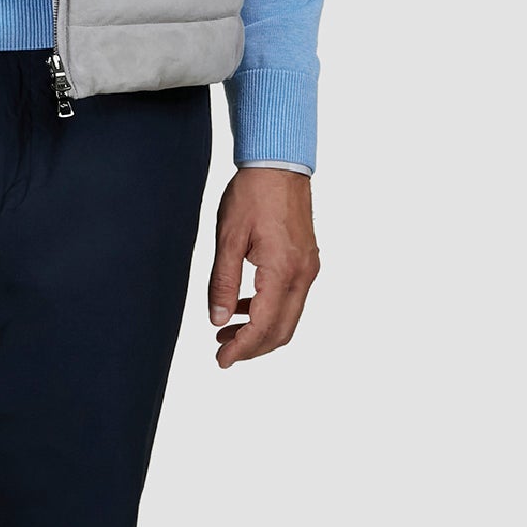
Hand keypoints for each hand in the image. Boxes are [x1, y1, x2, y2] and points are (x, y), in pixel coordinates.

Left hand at [207, 168, 319, 368]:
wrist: (279, 164)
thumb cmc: (252, 194)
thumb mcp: (228, 238)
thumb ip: (224, 283)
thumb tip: (218, 320)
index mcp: (282, 271)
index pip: (264, 326)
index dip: (242, 350)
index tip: (222, 362)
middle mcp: (302, 274)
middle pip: (282, 331)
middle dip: (253, 348)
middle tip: (223, 353)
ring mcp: (308, 269)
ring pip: (289, 317)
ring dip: (260, 331)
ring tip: (226, 332)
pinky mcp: (307, 261)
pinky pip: (291, 299)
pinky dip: (269, 312)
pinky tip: (244, 307)